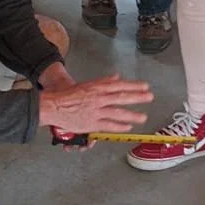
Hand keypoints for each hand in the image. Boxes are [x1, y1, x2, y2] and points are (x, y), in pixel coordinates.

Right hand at [38, 73, 153, 133]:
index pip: (119, 85)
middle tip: (149, 97)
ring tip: (143, 116)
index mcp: (97, 87)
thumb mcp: (88, 85)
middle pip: (121, 96)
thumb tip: (117, 77)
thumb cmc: (70, 96)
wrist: (55, 106)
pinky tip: (128, 127)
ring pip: (117, 112)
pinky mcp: (92, 123)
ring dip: (132, 115)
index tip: (145, 86)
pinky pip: (108, 125)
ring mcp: (96, 111)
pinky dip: (119, 126)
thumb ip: (104, 82)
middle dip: (137, 97)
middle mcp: (98, 98)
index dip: (133, 85)